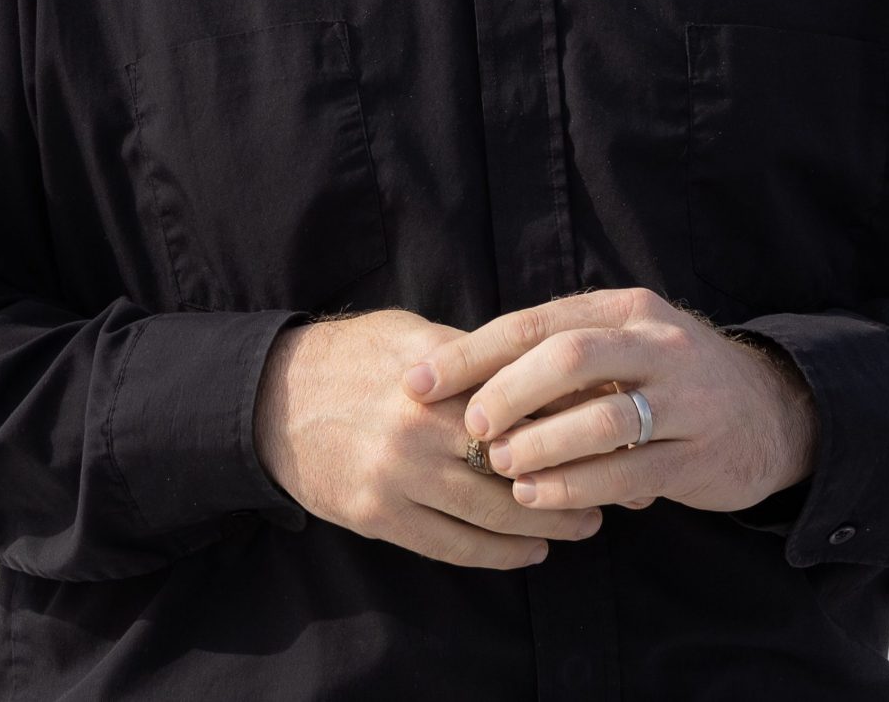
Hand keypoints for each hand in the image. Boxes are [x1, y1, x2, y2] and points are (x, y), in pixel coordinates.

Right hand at [254, 309, 603, 568]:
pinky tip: (530, 550)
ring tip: (586, 524)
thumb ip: (472, 354)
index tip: (614, 424)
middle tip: (617, 487)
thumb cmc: (351, 356)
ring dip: (546, 523)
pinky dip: (497, 553)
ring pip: (490, 512)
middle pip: (516, 460)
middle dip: (572, 475)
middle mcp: (417, 426)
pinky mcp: (376, 515)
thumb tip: (546, 366)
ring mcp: (395, 475)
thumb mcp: (411, 334)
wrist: (270, 398)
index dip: (574, 415)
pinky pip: (450, 545)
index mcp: (434, 374)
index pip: (522, 397)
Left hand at [400, 288, 816, 515]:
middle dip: (507, 392)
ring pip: (601, 417)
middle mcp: (657, 344)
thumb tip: (455, 374)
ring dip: (541, 445)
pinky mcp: (699, 456)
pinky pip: (628, 473)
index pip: (535, 322)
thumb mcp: (620, 345)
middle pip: (569, 357)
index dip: (471, 353)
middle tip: (469, 427)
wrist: (769, 412)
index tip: (418, 382)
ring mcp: (684, 400)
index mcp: (624, 309)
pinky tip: (537, 498)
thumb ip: (556, 354)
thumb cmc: (666, 379)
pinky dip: (576, 487)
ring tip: (500, 467)